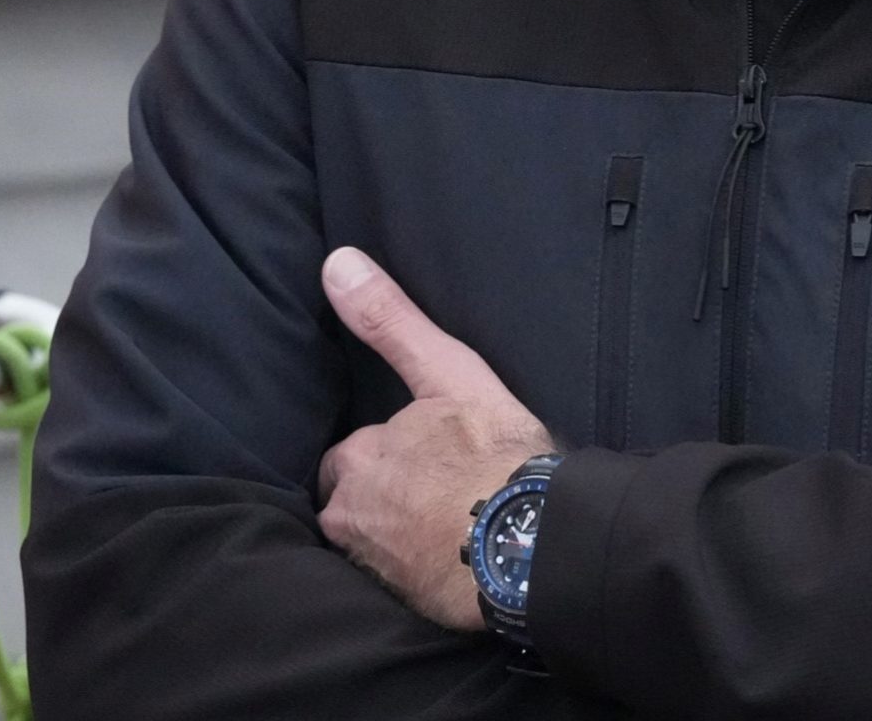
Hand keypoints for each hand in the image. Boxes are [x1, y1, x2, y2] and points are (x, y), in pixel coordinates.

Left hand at [316, 247, 553, 630]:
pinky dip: (414, 570)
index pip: (351, 456)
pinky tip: (447, 562)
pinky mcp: (401, 607)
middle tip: (434, 489)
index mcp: (358, 460)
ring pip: (372, 541)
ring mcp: (374, 568)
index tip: (422, 454)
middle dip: (381, 497)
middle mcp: (351, 518)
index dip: (386, 452)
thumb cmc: (495, 454)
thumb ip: (391, 321)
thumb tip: (337, 263)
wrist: (534, 545)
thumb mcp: (448, 372)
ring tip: (442, 526)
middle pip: (354, 502)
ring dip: (396, 533)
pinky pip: (394, 582)